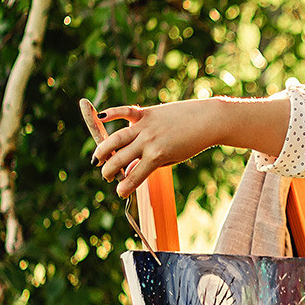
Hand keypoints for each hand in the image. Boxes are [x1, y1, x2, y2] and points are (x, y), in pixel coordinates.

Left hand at [93, 95, 287, 198]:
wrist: (208, 120)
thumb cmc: (186, 123)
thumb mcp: (161, 123)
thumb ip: (146, 139)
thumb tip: (132, 167)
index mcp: (140, 118)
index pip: (114, 131)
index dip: (104, 146)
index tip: (99, 158)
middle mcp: (141, 129)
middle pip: (113, 144)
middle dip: (104, 159)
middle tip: (102, 171)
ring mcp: (150, 139)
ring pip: (122, 156)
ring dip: (112, 169)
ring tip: (108, 181)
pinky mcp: (161, 152)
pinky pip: (140, 170)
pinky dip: (130, 181)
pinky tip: (122, 192)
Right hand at [93, 100, 227, 198]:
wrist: (208, 120)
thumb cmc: (192, 143)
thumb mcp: (172, 159)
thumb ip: (151, 164)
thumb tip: (129, 169)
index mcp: (156, 157)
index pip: (134, 176)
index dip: (124, 188)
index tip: (120, 193)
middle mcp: (148, 141)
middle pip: (120, 158)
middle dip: (109, 171)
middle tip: (106, 176)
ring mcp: (146, 126)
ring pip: (116, 138)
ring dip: (103, 150)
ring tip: (96, 159)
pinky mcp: (147, 113)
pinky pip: (125, 112)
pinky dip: (112, 113)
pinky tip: (100, 118)